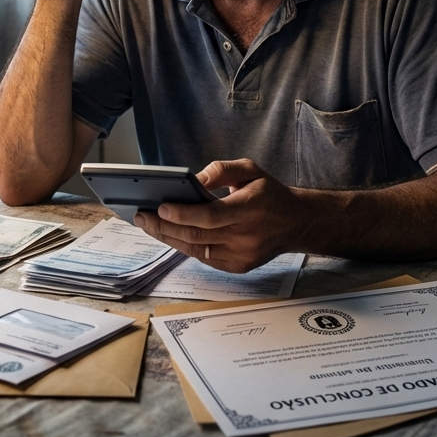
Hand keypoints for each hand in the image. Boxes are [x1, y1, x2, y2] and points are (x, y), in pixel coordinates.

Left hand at [133, 159, 314, 272]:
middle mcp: (246, 236)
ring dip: (168, 238)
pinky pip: (204, 258)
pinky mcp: (238, 267)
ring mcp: (241, 256)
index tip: (159, 206)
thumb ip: (221, 170)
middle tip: (141, 216)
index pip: (210, 216)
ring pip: (196, 250)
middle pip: (197, 236)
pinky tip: (168, 234)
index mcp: (250, 209)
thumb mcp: (250, 169)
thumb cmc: (269, 193)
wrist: (295, 223)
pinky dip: (184, 246)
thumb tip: (193, 180)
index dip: (182, 214)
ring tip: (148, 225)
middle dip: (164, 226)